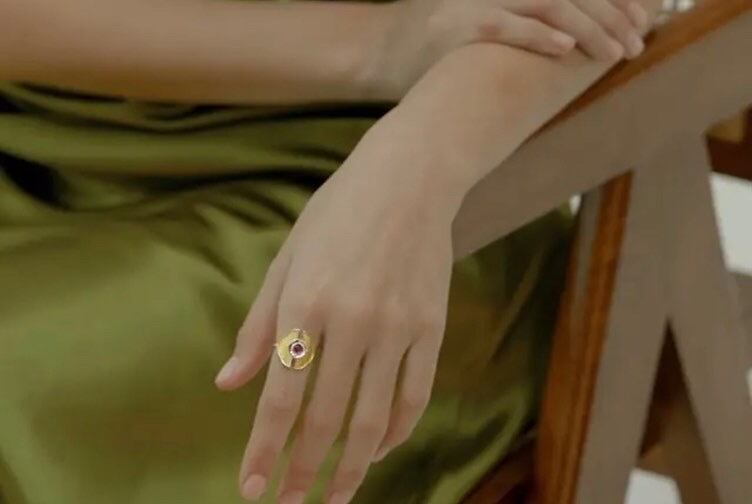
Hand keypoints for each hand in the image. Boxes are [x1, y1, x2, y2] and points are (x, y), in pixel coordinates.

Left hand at [215, 118, 462, 503]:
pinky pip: (415, 396)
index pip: (280, 397)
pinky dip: (395, 432)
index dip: (264, 450)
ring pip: (373, 419)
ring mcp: (398, 326)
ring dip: (352, 468)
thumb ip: (259, 327)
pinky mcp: (432, 327)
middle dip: (303, 471)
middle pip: (325, 418)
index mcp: (305, 302)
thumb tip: (228, 384)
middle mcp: (352, 320)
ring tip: (334, 497)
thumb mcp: (286, 260)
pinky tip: (376, 451)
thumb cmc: (336, 216)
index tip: (250, 489)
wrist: (409, 180)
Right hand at [369, 0, 649, 98]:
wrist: (380, 51)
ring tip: (617, 51)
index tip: (641, 18)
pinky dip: (538, 34)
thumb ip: (528, 20)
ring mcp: (476, 1)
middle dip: (612, 14)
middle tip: (636, 42)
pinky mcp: (457, 25)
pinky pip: (504, 25)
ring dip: (590, 27)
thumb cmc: (439, 44)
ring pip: (549, 2)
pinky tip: (567, 47)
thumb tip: (576, 37)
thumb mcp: (485, 19)